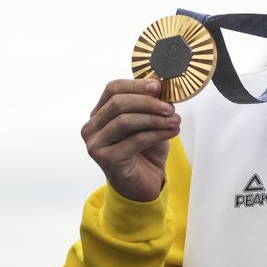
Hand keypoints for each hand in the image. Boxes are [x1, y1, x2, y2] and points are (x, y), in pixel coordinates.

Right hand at [81, 79, 180, 202]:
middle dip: (149, 102)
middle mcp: (91, 128)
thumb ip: (149, 103)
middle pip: (118, 103)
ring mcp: (96, 145)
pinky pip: (135, 140)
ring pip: (126, 121)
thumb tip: (158, 83)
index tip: (158, 86)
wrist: (144, 183)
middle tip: (171, 107)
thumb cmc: (145, 151)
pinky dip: (157, 133)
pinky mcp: (107, 159)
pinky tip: (172, 132)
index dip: (136, 85)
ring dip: (155, 119)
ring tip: (175, 121)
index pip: (112, 89)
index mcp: (99, 114)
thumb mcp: (148, 121)